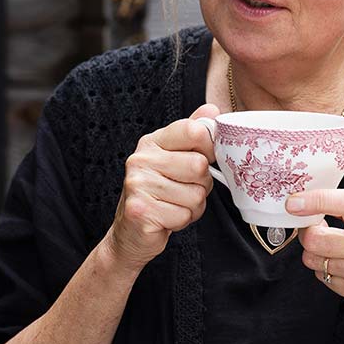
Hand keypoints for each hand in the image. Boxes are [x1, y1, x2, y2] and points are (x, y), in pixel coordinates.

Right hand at [104, 103, 218, 271]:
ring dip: (192, 207)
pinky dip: (182, 221)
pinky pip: (184, 215)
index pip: (193, 130)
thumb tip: (212, 110)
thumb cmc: (159, 195)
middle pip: (199, 166)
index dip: (209, 147)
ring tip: (174, 205)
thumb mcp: (175, 159)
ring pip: (196, 195)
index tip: (204, 159)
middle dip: (201, 185)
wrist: (131, 233)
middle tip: (184, 190)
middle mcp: (141, 159)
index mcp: (152, 142)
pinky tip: (166, 219)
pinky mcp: (140, 210)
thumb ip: (192, 135)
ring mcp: (137, 184)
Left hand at [287, 188, 343, 330]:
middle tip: (315, 227)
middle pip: (317, 241)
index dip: (317, 201)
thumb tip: (315, 202)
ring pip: (314, 261)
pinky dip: (325, 269)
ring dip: (315, 252)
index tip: (295, 202)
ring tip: (332, 246)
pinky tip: (342, 264)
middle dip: (308, 232)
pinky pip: (323, 278)